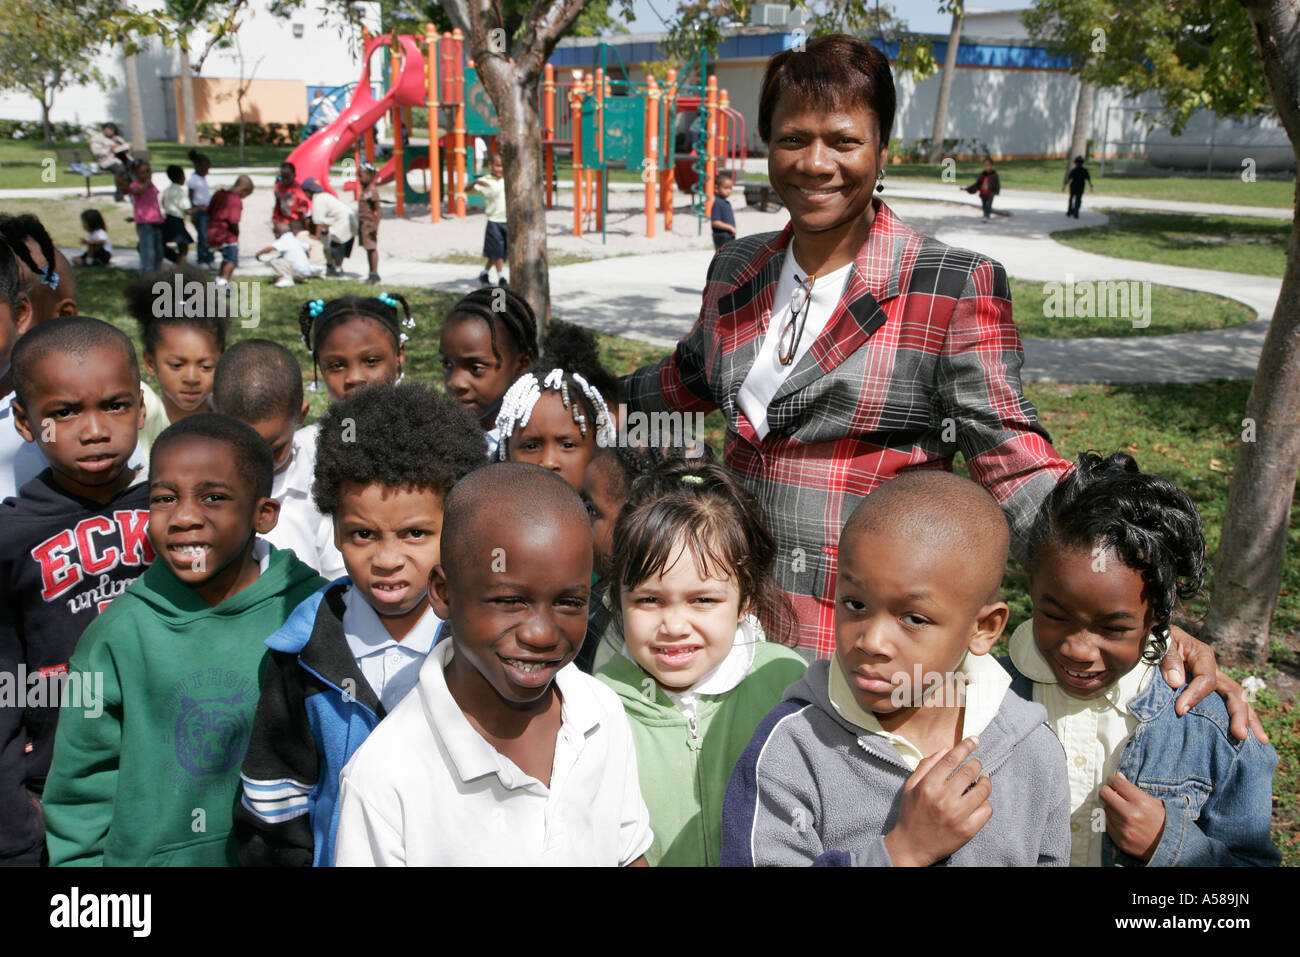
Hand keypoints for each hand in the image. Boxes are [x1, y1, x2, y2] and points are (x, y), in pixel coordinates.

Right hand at [883, 736, 991, 865]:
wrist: (911, 846)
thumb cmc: (911, 813)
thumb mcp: (910, 786)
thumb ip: (927, 765)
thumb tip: (947, 749)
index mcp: (928, 786)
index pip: (952, 760)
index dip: (965, 746)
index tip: (974, 739)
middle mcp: (943, 799)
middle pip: (970, 771)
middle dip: (976, 764)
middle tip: (976, 764)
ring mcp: (957, 815)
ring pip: (982, 790)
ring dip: (985, 782)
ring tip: (981, 781)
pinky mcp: (967, 830)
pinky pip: (987, 810)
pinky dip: (985, 803)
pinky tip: (978, 801)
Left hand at [1100, 772, 1164, 861]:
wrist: (1171, 847)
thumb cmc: (1165, 823)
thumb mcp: (1155, 802)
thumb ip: (1134, 789)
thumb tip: (1118, 777)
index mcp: (1141, 802)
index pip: (1116, 783)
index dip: (1113, 780)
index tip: (1113, 781)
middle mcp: (1130, 815)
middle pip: (1105, 794)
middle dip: (1108, 791)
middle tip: (1113, 793)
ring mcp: (1124, 829)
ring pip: (1105, 809)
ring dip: (1111, 807)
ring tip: (1123, 810)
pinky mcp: (1120, 840)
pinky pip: (1108, 824)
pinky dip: (1113, 821)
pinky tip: (1123, 822)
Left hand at [1164, 625, 1266, 743]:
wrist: (1152, 638)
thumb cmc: (1157, 639)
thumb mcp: (1161, 642)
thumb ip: (1169, 659)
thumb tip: (1177, 682)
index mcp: (1203, 656)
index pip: (1207, 680)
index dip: (1195, 695)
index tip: (1180, 710)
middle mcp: (1214, 669)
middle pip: (1234, 692)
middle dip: (1239, 714)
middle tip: (1240, 735)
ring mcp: (1215, 682)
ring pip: (1238, 701)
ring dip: (1250, 721)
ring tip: (1261, 742)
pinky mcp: (1209, 693)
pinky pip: (1226, 706)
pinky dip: (1239, 720)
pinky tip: (1249, 738)